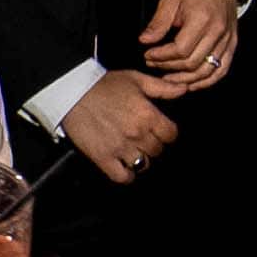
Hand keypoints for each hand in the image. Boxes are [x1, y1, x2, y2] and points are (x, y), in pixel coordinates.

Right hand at [62, 69, 177, 179]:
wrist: (73, 92)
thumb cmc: (104, 84)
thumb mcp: (136, 79)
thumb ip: (162, 87)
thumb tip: (183, 90)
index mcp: (148, 115)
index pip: (171, 135)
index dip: (167, 133)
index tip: (160, 131)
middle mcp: (137, 133)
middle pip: (157, 150)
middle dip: (153, 144)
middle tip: (143, 139)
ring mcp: (120, 148)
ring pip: (143, 164)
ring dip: (140, 159)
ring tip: (133, 151)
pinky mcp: (103, 158)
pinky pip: (123, 177)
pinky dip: (126, 175)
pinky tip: (123, 166)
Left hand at [135, 0, 241, 90]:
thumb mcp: (171, 0)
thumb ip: (158, 23)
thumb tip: (144, 41)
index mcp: (201, 19)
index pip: (180, 49)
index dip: (162, 56)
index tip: (148, 55)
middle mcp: (217, 31)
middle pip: (192, 62)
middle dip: (169, 67)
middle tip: (154, 64)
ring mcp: (227, 40)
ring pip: (207, 71)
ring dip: (186, 79)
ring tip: (168, 78)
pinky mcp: (232, 44)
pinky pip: (222, 70)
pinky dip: (207, 81)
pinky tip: (191, 83)